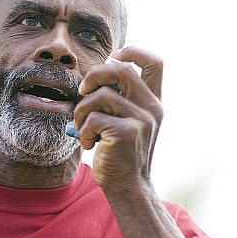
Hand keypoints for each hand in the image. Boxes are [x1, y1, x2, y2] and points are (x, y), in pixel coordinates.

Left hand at [72, 47, 163, 194]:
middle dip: (94, 76)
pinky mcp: (127, 132)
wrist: (127, 186)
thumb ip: (118, 101)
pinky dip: (83, 131)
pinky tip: (89, 145)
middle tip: (83, 92)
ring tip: (84, 129)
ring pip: (99, 96)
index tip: (112, 56)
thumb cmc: (118, 153)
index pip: (154, 63)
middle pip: (120, 70)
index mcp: (153, 102)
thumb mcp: (124, 123)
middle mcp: (152, 107)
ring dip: (82, 112)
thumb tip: (95, 76)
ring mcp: (141, 119)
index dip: (133, 51)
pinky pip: (93, 118)